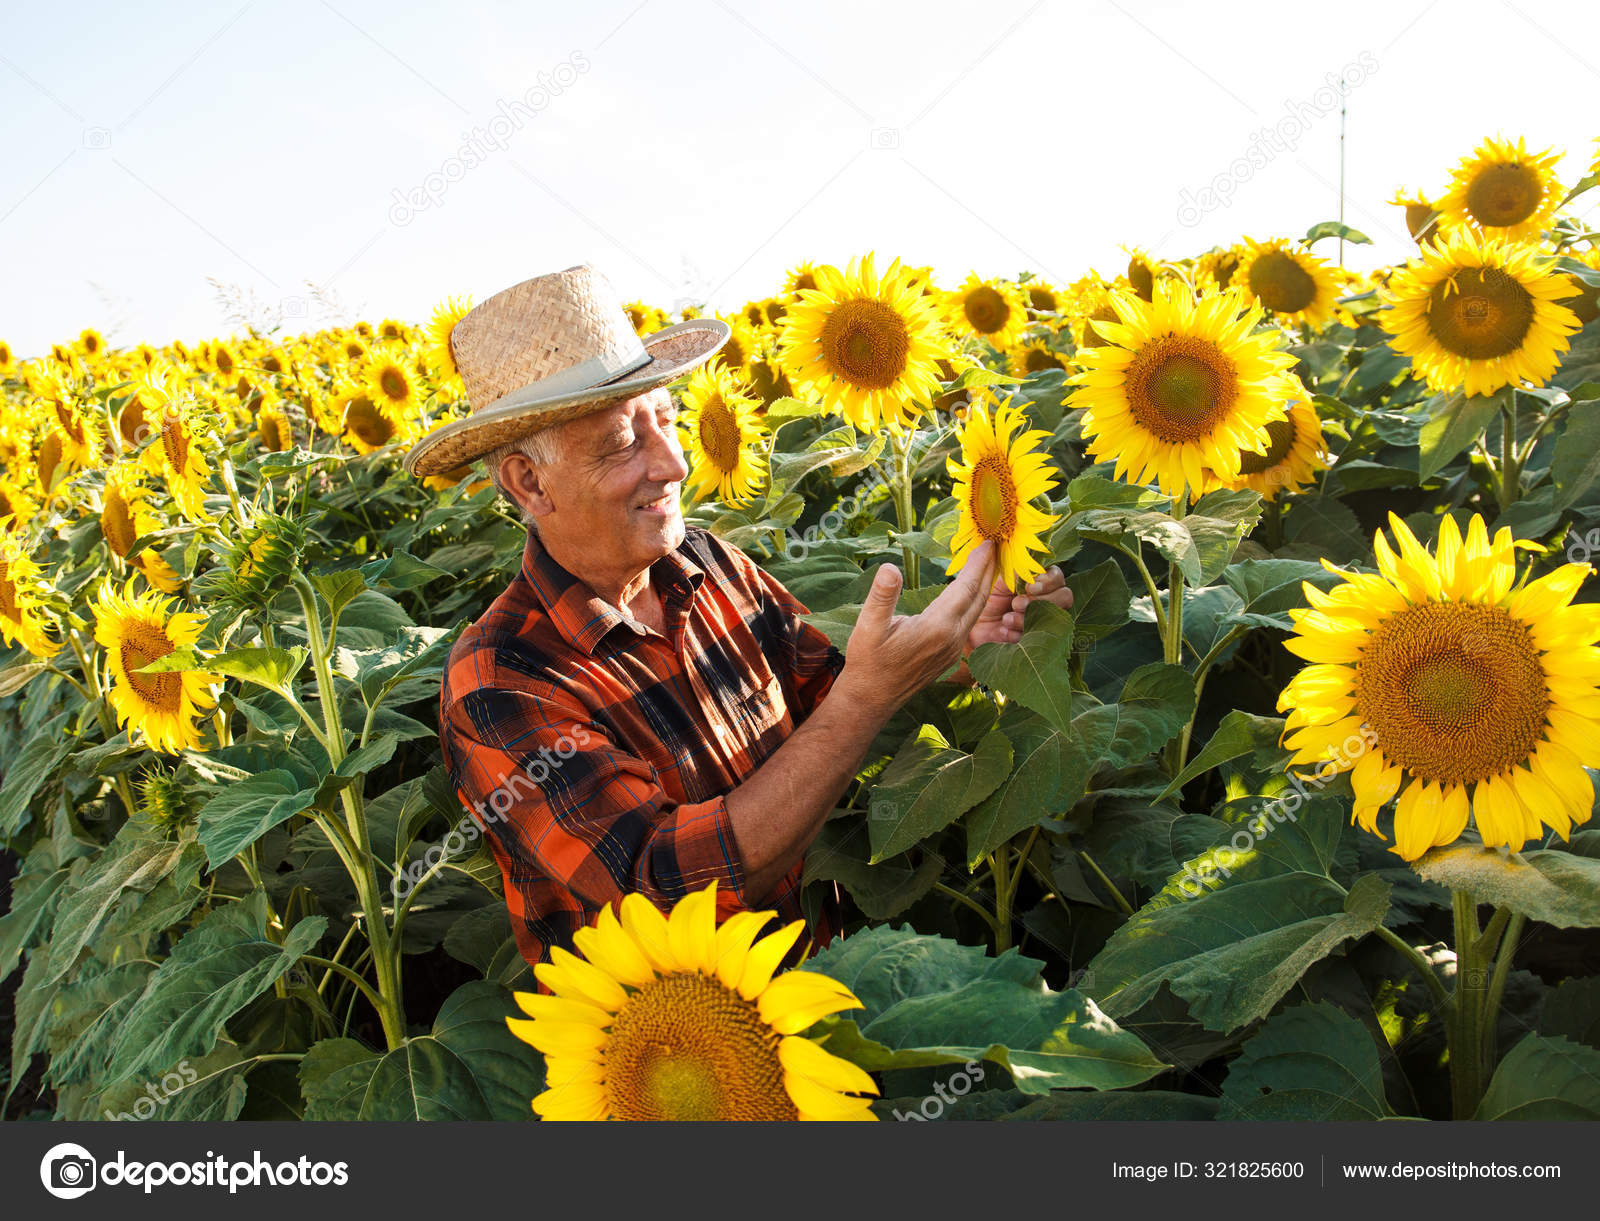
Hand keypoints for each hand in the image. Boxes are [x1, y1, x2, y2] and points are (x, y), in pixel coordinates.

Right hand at [839, 541, 997, 718]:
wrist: (872, 699)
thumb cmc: (869, 661)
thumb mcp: (868, 626)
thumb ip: (882, 595)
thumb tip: (890, 567)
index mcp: (937, 627)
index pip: (965, 588)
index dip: (978, 564)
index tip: (987, 543)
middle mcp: (952, 639)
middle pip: (979, 598)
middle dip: (989, 571)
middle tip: (996, 547)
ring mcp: (954, 649)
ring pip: (976, 612)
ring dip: (983, 587)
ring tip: (986, 565)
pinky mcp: (950, 656)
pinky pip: (968, 623)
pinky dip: (972, 603)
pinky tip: (968, 595)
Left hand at [964, 564, 1073, 654]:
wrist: (971, 625)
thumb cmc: (984, 598)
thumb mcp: (995, 579)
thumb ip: (1011, 566)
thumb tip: (1016, 550)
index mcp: (1037, 581)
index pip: (1056, 576)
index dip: (1048, 581)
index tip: (1029, 587)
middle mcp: (1045, 599)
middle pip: (1065, 596)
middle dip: (1041, 600)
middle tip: (1016, 604)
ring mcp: (1043, 620)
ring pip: (1055, 617)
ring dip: (1030, 617)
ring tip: (1006, 619)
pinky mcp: (1035, 639)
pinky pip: (1040, 637)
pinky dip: (1021, 633)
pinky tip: (1004, 632)